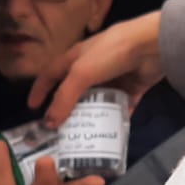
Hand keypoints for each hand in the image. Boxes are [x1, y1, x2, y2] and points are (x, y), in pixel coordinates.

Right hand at [29, 10, 163, 127]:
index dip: (40, 89)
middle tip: (60, 130)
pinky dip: (115, 118)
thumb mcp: (81, 74)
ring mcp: (114, 78)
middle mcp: (93, 67)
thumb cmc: (110, 54)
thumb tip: (49, 123)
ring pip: (98, 101)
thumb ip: (64, 98)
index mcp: (76, 58)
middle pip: (75, 91)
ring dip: (92, 117)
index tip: (32, 107)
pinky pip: (120, 107)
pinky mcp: (132, 88)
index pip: (51, 74)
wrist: (151, 47)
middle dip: (67, 109)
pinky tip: (110, 134)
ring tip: (84, 137)